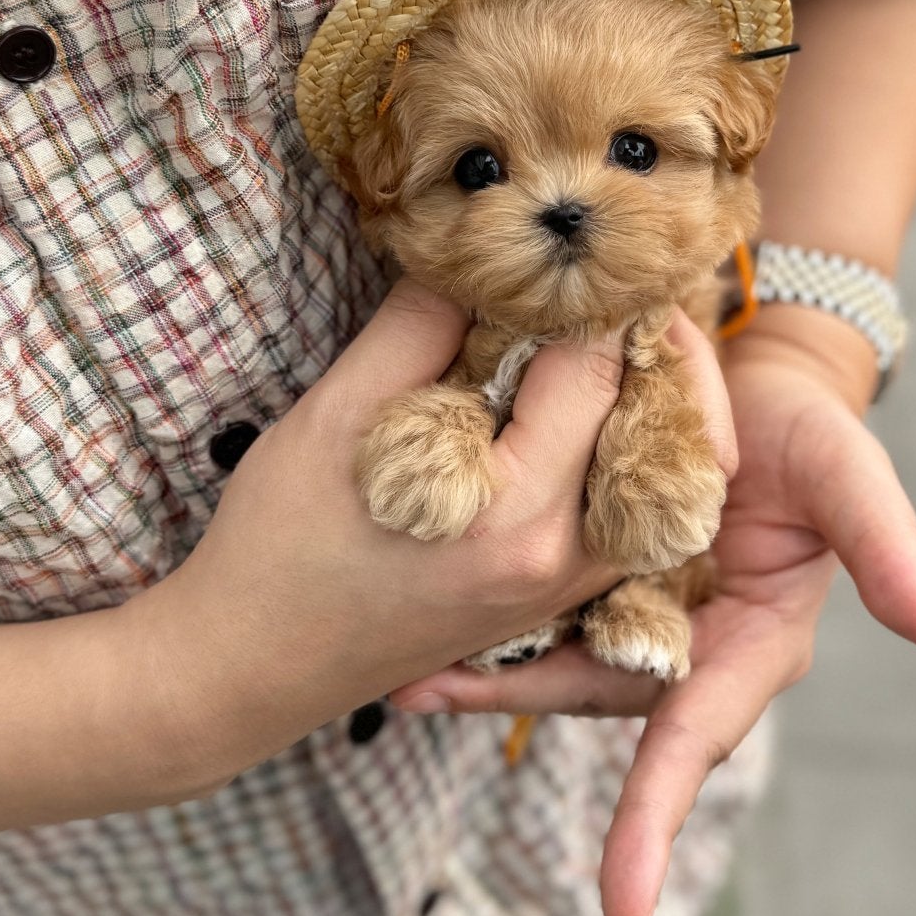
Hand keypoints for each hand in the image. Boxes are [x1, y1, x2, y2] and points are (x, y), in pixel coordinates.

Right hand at [139, 281, 641, 787]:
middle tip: (597, 278)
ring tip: (591, 339)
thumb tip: (482, 256)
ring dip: (642, 397)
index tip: (566, 247)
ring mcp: (568, 588)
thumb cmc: (279, 542)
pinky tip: (576, 408)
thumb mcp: (337, 413)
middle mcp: (560, 558)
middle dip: (629, 337)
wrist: (251, 668)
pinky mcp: (559, 600)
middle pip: (653, 419)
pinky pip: (633, 514)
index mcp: (510, 511)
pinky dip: (622, 451)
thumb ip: (421, 325)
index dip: (585, 294)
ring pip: (664, 474)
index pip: (593, 368)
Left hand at [391, 309, 915, 915]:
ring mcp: (629, 609)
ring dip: (481, 669)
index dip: (655, 820)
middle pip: (594, 696)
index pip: (694, 740)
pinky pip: (531, 608)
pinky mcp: (586, 568)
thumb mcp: (852, 477)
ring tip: (404, 673)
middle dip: (519, 702)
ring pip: (550, 658)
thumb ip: (888, 548)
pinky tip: (419, 619)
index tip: (620, 915)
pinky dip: (479, 618)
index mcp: (747, 648)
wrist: (752, 374)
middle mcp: (681, 645)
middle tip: (429, 698)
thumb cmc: (810, 432)